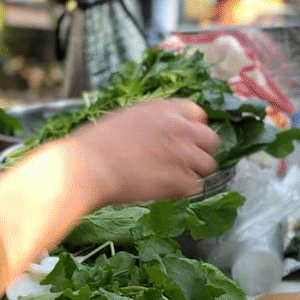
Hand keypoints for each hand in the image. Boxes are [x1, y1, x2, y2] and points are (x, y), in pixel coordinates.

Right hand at [64, 98, 219, 206]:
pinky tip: (164, 190)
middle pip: (211, 140)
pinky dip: (182, 191)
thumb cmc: (96, 144)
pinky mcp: (180, 180)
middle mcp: (179, 128)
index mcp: (165, 109)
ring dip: (194, 172)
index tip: (185, 140)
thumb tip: (163, 132)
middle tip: (185, 162)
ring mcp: (182, 154)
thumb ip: (153, 122)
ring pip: (207, 165)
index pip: (198, 114)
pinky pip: (195, 187)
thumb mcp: (127, 117)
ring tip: (173, 179)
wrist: (87, 166)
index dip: (193, 129)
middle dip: (200, 151)